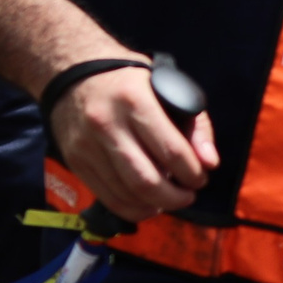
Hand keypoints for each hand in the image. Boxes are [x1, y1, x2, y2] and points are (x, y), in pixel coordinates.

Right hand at [47, 59, 219, 219]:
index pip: (171, 151)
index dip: (192, 173)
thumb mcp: (169, 89)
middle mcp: (107, 125)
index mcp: (135, 101)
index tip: (201, 178)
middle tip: (189, 195)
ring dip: (155, 205)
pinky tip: (148, 205)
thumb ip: (196, 126)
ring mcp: (86, 145)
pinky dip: (131, 208)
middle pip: (145, 180)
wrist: (73, 73)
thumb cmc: (131, 82)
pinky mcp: (75, 160)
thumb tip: (210, 163)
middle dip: (175, 197)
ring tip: (171, 200)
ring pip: (125, 193)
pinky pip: (105, 196)